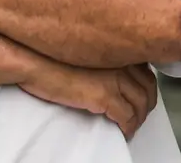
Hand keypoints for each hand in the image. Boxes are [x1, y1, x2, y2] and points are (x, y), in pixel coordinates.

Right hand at [19, 58, 157, 139]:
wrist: (32, 61)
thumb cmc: (49, 55)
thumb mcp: (84, 51)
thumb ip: (101, 58)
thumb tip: (106, 72)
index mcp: (116, 49)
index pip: (145, 68)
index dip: (146, 85)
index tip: (144, 93)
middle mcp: (121, 61)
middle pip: (147, 87)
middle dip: (147, 103)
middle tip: (141, 112)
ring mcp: (115, 79)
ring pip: (140, 104)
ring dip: (139, 118)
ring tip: (133, 125)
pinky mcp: (105, 97)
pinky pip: (126, 117)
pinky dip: (129, 127)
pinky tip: (125, 131)